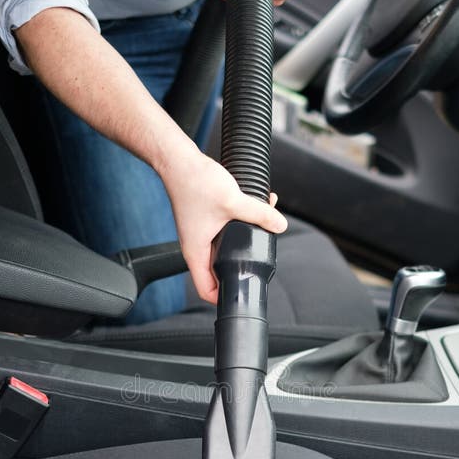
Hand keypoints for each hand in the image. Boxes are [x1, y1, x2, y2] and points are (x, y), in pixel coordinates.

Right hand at [162, 150, 286, 303]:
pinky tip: (255, 208)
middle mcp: (197, 247)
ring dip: (244, 242)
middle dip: (241, 267)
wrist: (178, 160)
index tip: (242, 293)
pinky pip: (225, 231)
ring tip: (262, 229)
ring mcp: (200, 234)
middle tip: (258, 262)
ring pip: (225, 250)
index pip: (207, 290)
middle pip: (219, 272)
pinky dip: (240, 224)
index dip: (224, 298)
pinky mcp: (205, 221)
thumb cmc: (193, 182)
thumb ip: (259, 214)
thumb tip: (279, 225)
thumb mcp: (232, 201)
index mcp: (196, 253)